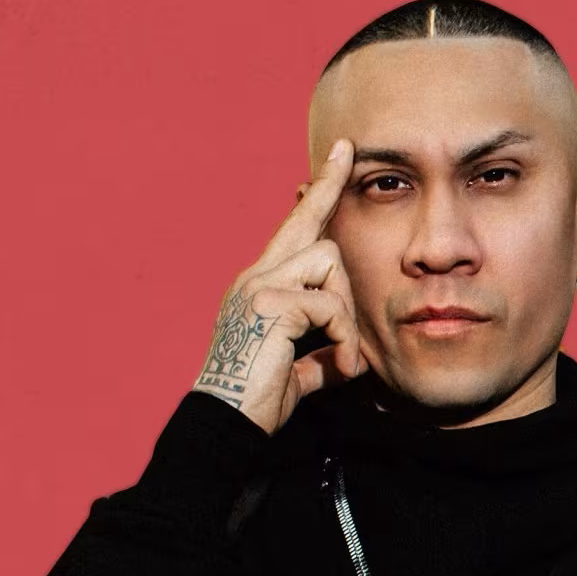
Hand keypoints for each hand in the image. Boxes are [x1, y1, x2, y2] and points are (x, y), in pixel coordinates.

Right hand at [191, 140, 365, 434]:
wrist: (227, 423)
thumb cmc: (260, 399)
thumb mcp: (301, 367)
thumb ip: (323, 350)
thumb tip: (349, 354)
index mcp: (262, 284)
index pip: (296, 225)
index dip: (323, 189)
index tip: (344, 152)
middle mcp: (255, 275)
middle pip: (314, 228)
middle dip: (339, 236)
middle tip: (345, 261)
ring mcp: (259, 285)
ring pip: (330, 261)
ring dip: (346, 313)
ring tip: (342, 356)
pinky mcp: (269, 303)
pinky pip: (331, 303)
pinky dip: (345, 337)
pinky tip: (341, 367)